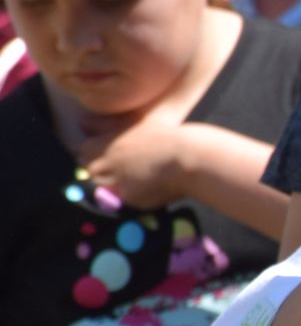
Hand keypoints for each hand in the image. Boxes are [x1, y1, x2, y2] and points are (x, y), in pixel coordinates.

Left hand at [75, 113, 195, 208]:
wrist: (193, 159)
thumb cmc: (168, 137)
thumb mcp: (136, 124)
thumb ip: (105, 126)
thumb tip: (82, 123)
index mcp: (105, 145)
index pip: (83, 151)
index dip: (94, 152)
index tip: (105, 153)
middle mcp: (105, 166)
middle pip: (90, 171)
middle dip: (100, 170)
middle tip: (121, 167)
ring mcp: (116, 185)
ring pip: (103, 188)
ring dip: (112, 184)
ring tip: (134, 177)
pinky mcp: (130, 201)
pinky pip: (123, 200)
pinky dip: (131, 195)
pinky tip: (149, 186)